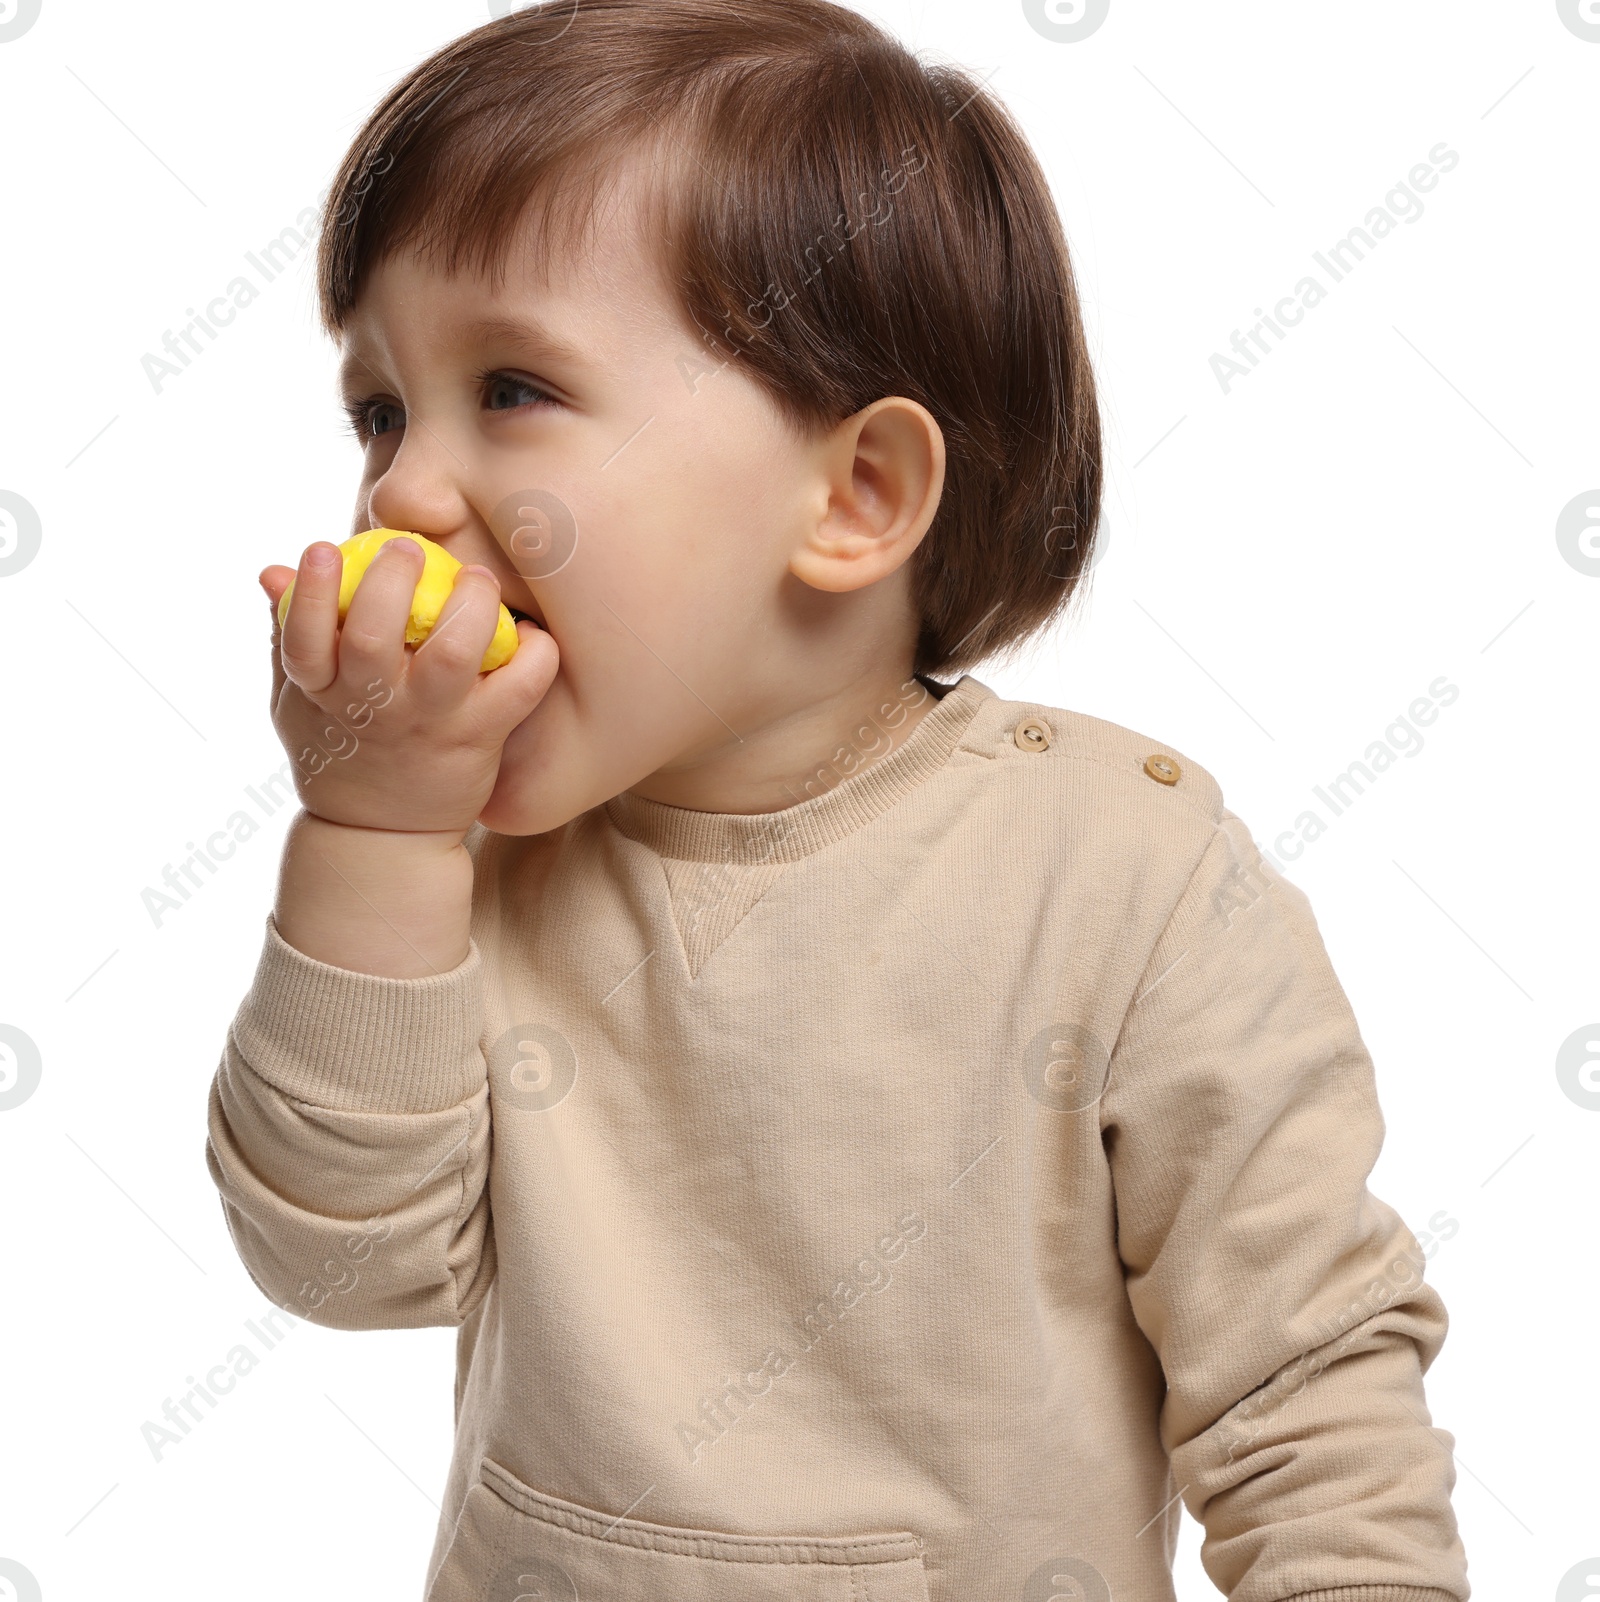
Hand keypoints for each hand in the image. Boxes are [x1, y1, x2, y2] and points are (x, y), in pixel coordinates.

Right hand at [258, 537, 559, 838]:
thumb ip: (288, 635)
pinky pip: (518, 689)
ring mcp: (429, 721)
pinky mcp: (481, 737)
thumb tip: (274, 571)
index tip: (320, 548)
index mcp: (320, 690)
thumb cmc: (343, 751)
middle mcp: (373, 704)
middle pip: (373, 635)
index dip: (308, 591)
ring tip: (477, 580)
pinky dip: (533, 655)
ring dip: (467, 607)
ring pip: (451, 655)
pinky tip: (528, 634)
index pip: (301, 636)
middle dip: (392, 581)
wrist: (383, 838)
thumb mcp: (299, 702)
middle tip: (410, 548)